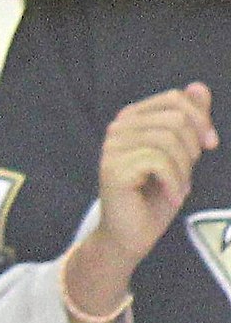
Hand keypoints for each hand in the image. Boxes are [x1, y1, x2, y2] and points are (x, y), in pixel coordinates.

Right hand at [94, 81, 218, 272]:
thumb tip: (198, 87)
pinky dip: (174, 182)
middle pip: (174, 118)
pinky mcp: (113, 169)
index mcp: (131, 119)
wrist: (131, 236)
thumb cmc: (154, 197)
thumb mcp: (181, 153)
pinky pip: (158, 161)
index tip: (210, 146)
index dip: (200, 119)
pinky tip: (173, 196)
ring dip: (184, 169)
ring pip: (168, 139)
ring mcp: (112, 148)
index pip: (174, 99)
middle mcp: (117, 128)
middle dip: (191, 147)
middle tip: (188, 174)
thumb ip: (189, 120)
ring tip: (180, 189)